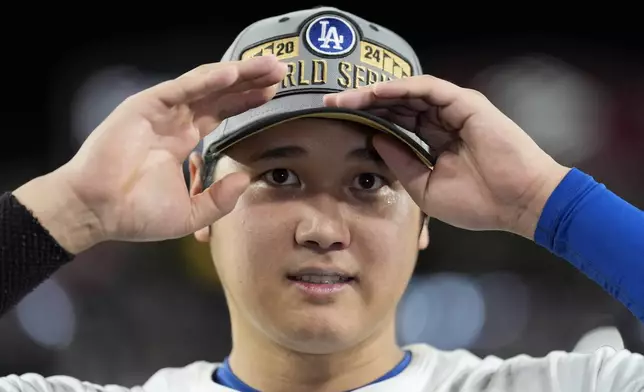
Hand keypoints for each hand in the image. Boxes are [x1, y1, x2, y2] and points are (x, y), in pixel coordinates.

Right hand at [14, 55, 287, 252]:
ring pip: (205, 85)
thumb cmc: (137, 214)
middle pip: (220, 94)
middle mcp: (175, 121)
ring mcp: (160, 112)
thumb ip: (220, 199)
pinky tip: (231, 74)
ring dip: (237, 74)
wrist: (98, 212)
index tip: (273, 94)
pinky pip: (180, 89)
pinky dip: (205, 81)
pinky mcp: (145, 107)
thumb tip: (245, 179)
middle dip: (250, 81)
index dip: (246, 102)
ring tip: (267, 66)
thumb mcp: (190, 213)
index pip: (222, 114)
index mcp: (183, 141)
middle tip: (280, 70)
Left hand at [324, 75, 569, 238]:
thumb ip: (400, 162)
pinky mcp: (465, 103)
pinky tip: (375, 93)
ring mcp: (454, 110)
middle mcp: (442, 122)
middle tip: (330, 104)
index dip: (367, 122)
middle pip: (395, 107)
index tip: (337, 125)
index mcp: (434, 142)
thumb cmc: (478, 202)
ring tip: (346, 97)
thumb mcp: (425, 187)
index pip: (395, 125)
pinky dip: (401, 89)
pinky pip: (427, 89)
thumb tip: (373, 140)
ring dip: (376, 94)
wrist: (518, 203)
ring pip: (407, 94)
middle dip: (363, 104)